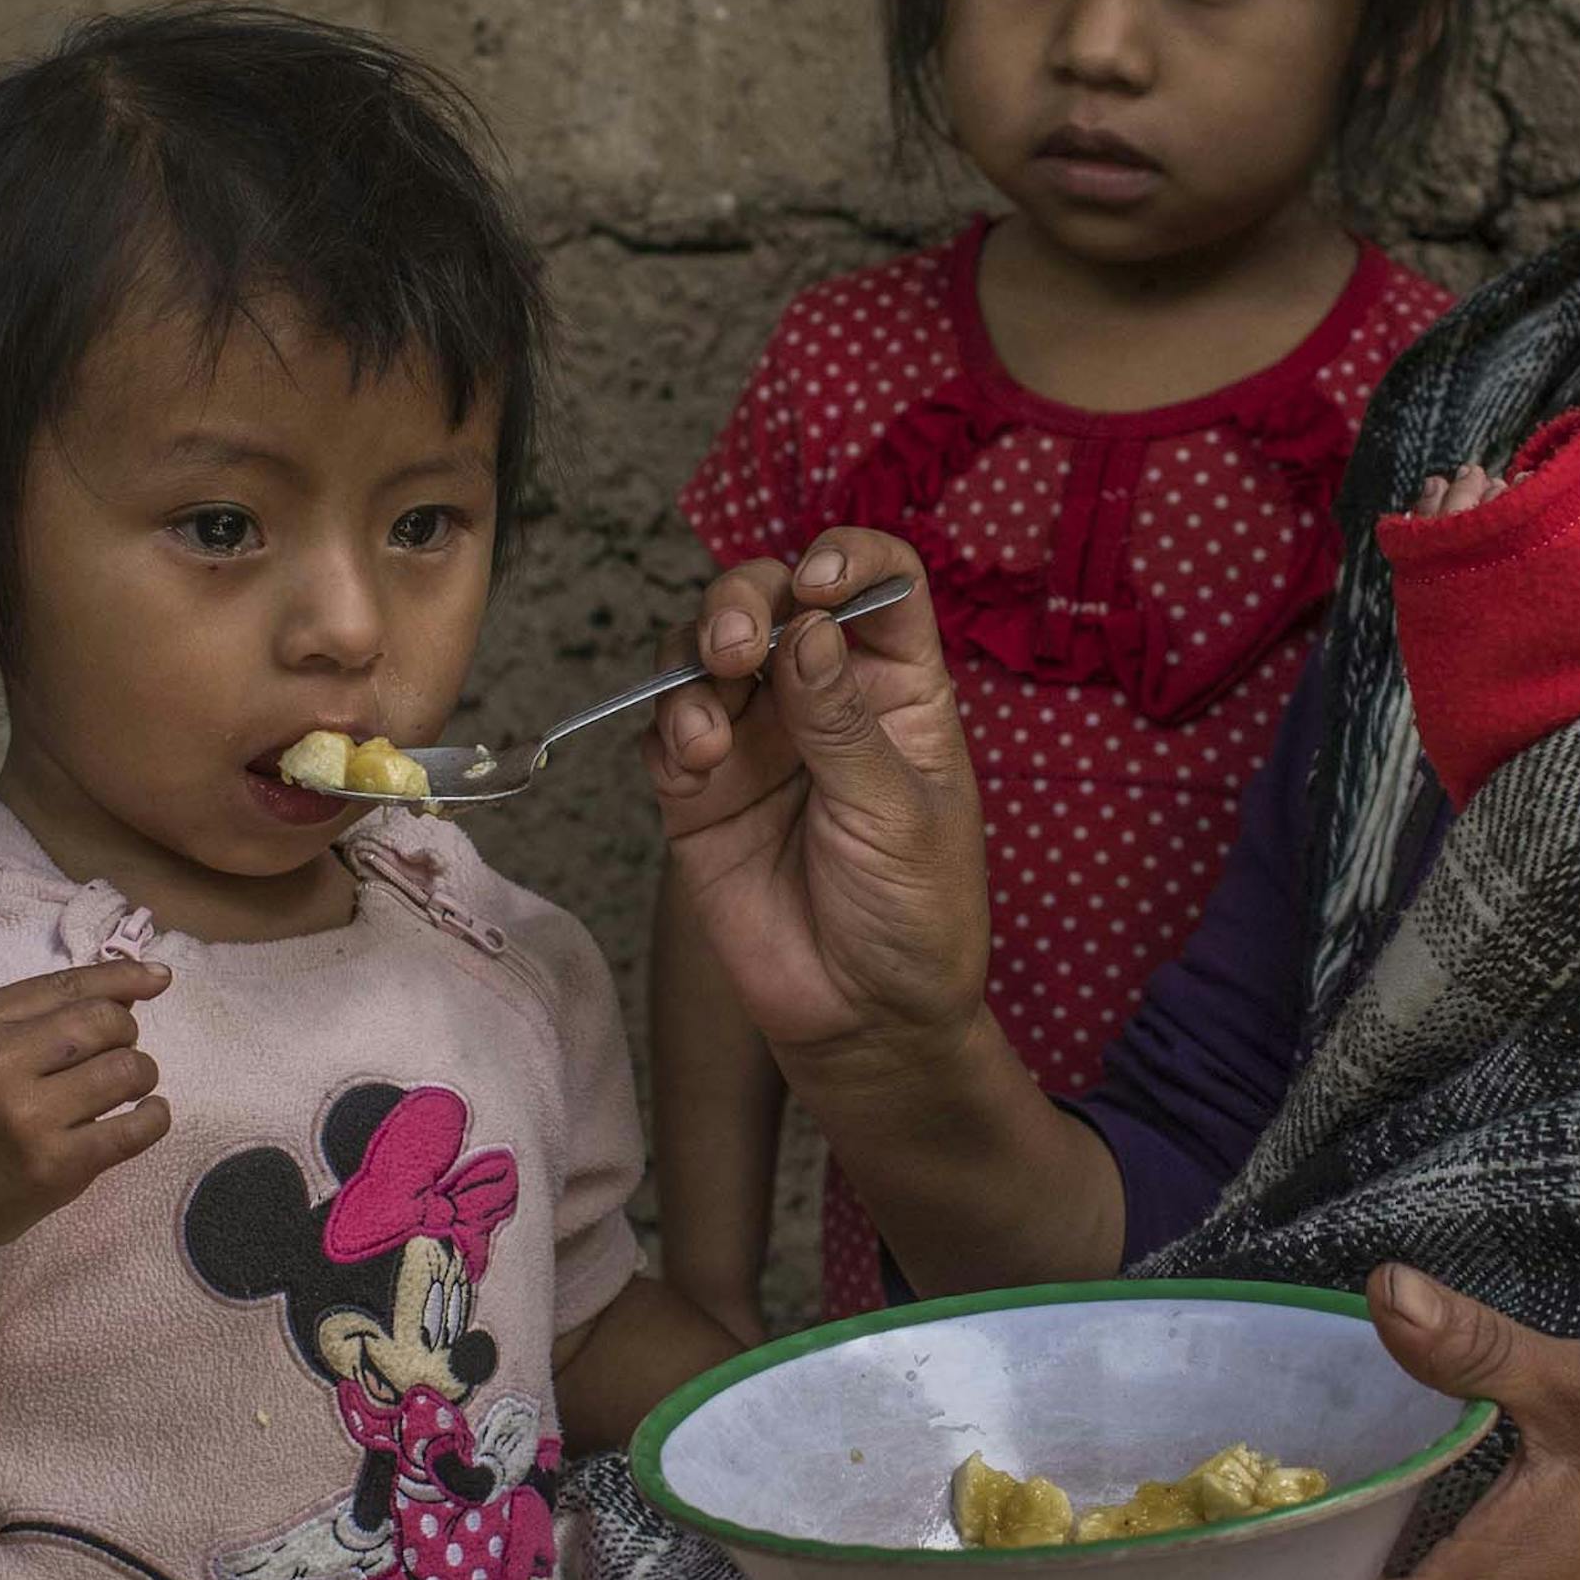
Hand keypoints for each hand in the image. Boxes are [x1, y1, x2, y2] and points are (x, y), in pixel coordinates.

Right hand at [0, 959, 174, 1254]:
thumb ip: (36, 1017)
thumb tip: (128, 993)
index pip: (68, 986)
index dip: (123, 977)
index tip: (158, 978)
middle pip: (104, 1022)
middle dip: (127, 1033)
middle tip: (116, 1054)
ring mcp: (28, 1118)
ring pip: (127, 1070)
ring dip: (142, 1074)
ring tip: (125, 1088)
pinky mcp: (56, 1166)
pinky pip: (136, 1129)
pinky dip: (155, 1117)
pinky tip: (147, 1114)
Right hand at [645, 532, 1001, 1084]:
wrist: (864, 1020)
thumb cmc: (913, 914)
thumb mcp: (897, 813)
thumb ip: (842, 722)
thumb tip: (805, 628)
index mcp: (897, 686)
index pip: (877, 584)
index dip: (847, 559)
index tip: (821, 579)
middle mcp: (820, 696)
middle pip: (772, 600)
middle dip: (744, 599)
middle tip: (738, 644)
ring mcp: (756, 739)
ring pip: (704, 652)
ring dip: (696, 657)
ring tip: (711, 719)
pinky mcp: (698, 791)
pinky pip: (666, 730)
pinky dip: (670, 727)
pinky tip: (696, 759)